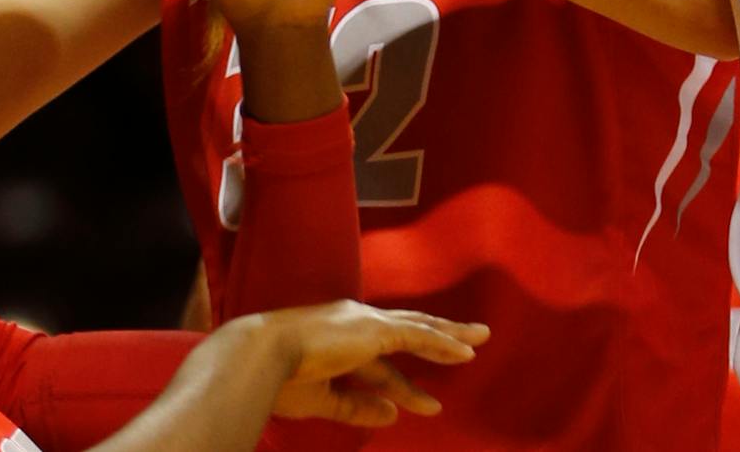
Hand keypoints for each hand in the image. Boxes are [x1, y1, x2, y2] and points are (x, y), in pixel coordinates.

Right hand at [258, 300, 487, 426]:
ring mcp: (365, 323)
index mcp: (339, 338)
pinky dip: (441, 342)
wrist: (260, 355)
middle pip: (408, 330)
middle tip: (469, 341)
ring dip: (449, 336)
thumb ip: (356, 406)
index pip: (380, 361)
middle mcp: (356, 323)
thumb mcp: (322, 399)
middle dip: (438, 337)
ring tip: (479, 340)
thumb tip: (391, 415)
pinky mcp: (374, 330)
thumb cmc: (278, 378)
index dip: (402, 382)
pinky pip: (417, 335)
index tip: (419, 401)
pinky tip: (464, 352)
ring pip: (419, 327)